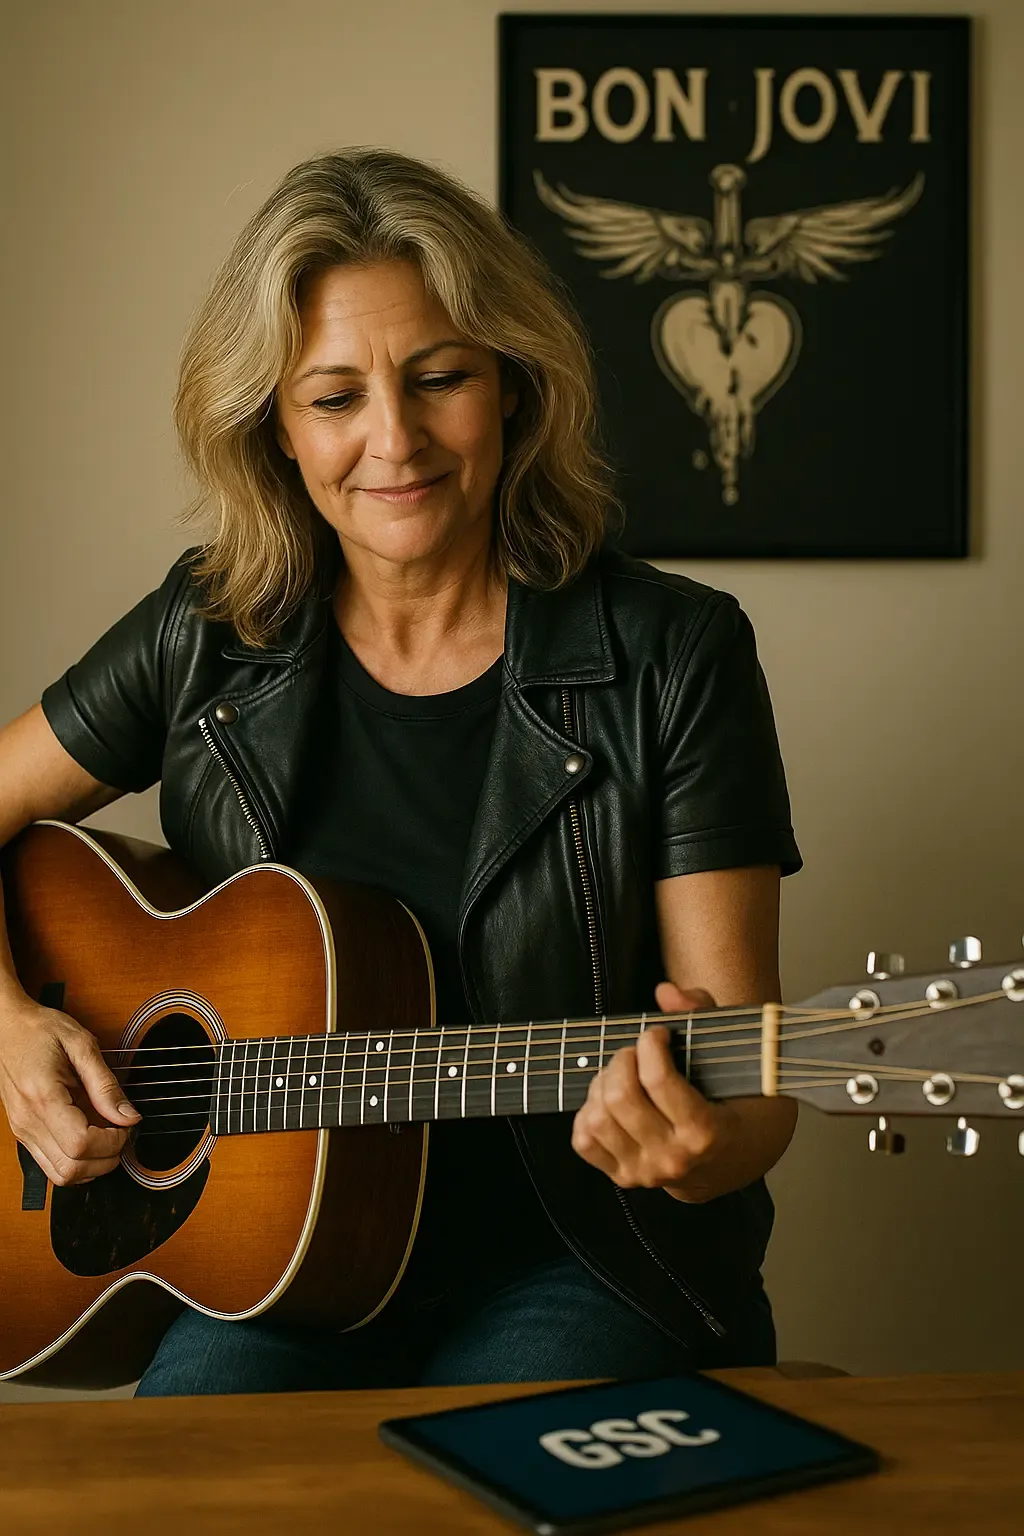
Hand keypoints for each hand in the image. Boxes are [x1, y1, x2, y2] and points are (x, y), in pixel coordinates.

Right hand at [0, 993, 139, 1185]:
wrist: (7, 1027)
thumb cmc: (40, 1030)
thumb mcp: (82, 1045)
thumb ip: (106, 1084)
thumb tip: (129, 1116)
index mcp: (43, 1097)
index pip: (80, 1145)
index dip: (111, 1142)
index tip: (127, 1126)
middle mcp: (28, 1121)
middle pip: (70, 1170)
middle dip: (105, 1159)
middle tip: (121, 1133)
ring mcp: (23, 1131)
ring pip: (60, 1175)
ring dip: (91, 1166)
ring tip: (108, 1136)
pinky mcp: (24, 1133)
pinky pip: (51, 1164)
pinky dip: (76, 1160)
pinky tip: (90, 1137)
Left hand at [570, 981, 737, 1203]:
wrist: (730, 1160)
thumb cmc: (728, 1098)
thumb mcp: (728, 1054)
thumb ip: (701, 1013)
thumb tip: (666, 991)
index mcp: (705, 1132)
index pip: (658, 1080)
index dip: (650, 1044)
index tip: (657, 1034)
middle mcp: (673, 1158)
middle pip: (621, 1097)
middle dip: (623, 1060)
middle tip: (636, 1052)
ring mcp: (645, 1172)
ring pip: (597, 1117)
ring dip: (603, 1084)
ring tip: (623, 1074)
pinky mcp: (623, 1177)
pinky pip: (584, 1141)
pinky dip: (588, 1112)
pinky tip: (609, 1100)